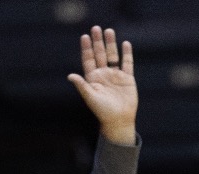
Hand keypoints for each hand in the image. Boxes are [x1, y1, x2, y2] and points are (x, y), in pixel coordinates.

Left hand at [68, 26, 137, 144]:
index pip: (88, 60)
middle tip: (96, 28)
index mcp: (93, 79)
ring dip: (111, 44)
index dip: (86, 48)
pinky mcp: (127, 78)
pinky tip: (125, 43)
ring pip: (113, 56)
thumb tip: (70, 76)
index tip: (84, 36)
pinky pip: (127, 63)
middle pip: (100, 54)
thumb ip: (82, 86)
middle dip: (97, 42)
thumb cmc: (102, 112)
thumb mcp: (91, 97)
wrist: (119, 121)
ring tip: (109, 30)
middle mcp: (103, 75)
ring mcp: (115, 76)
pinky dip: (127, 54)